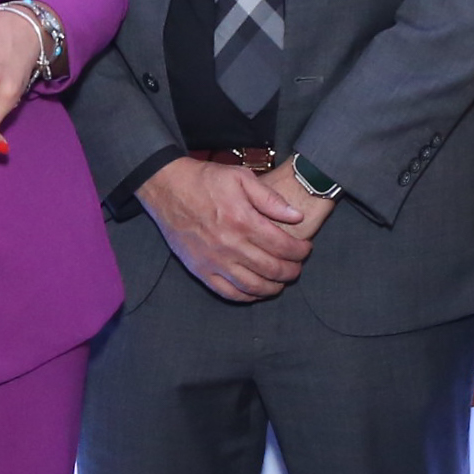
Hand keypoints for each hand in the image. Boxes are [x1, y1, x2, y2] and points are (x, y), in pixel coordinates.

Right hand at [140, 157, 322, 301]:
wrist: (167, 188)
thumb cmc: (205, 180)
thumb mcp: (241, 177)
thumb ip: (270, 199)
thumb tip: (296, 216)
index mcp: (243, 221)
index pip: (283, 246)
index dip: (300, 251)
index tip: (305, 249)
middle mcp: (230, 245)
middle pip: (272, 269)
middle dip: (292, 270)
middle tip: (297, 266)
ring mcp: (214, 261)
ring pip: (253, 286)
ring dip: (273, 287)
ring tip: (281, 281)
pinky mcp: (200, 270)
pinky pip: (228, 293)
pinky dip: (247, 296)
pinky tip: (257, 291)